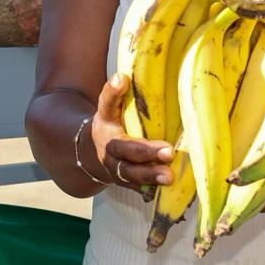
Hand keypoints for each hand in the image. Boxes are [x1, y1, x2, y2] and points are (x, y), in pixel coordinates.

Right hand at [92, 73, 173, 192]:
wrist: (93, 155)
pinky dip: (153, 188)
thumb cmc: (111, 125)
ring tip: (169, 176)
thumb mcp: (109, 109)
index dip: (113, 93)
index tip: (122, 79)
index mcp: (105, 123)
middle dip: (146, 152)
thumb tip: (123, 76)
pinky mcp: (127, 182)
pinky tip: (171, 188)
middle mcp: (109, 148)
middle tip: (168, 151)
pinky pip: (139, 187)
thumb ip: (115, 95)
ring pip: (132, 174)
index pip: (107, 105)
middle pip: (125, 150)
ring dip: (151, 175)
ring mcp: (116, 168)